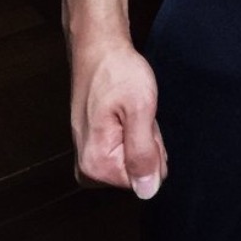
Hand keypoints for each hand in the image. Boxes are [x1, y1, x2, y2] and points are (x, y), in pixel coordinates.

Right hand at [69, 36, 167, 198]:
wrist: (98, 49)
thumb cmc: (117, 72)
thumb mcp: (141, 108)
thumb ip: (144, 152)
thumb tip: (147, 191)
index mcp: (96, 164)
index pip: (145, 179)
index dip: (153, 147)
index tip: (141, 120)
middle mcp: (87, 168)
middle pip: (138, 171)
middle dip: (146, 142)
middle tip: (136, 113)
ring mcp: (87, 159)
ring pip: (133, 159)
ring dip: (140, 135)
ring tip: (129, 110)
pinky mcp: (92, 148)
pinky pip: (124, 150)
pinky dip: (131, 132)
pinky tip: (124, 113)